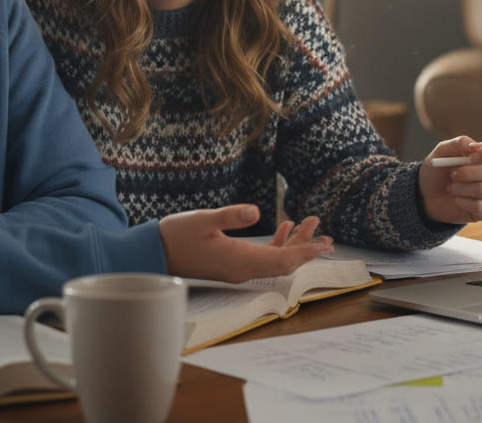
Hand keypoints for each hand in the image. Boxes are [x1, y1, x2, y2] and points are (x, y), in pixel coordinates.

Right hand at [158, 204, 332, 282]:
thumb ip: (230, 216)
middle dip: (306, 248)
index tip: (324, 245)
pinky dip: (277, 244)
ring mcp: (237, 268)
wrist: (154, 253)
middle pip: (283, 263)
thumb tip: (255, 211)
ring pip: (274, 260)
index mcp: (239, 261)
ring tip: (311, 225)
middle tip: (327, 236)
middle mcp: (242, 269)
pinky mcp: (231, 263)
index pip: (282, 261)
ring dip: (294, 244)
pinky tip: (284, 227)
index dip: (305, 253)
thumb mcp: (202, 220)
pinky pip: (262, 257)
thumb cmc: (176, 236)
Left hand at [419, 136, 481, 224]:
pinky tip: (456, 200)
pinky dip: (461, 202)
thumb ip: (459, 143)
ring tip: (450, 187)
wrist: (427, 196)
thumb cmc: (437, 171)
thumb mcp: (441, 152)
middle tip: (452, 174)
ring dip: (460, 188)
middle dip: (469, 173)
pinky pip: (480, 206)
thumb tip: (475, 146)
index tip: (471, 157)